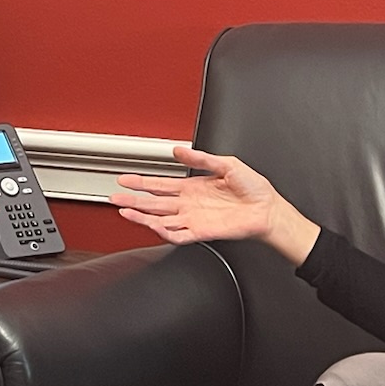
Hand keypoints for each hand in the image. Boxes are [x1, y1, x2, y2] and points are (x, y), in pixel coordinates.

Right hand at [111, 146, 320, 264]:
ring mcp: (193, 219)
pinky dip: (163, 231)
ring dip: (142, 216)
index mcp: (193, 187)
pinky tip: (151, 224)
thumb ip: (201, 158)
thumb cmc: (254, 188)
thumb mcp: (226, 164)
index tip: (125, 178)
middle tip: (115, 196)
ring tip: (125, 210)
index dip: (142, 181)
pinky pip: (177, 235)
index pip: (161, 184)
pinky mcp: (201, 232)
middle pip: (154, 202)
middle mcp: (190, 204)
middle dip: (133, 199)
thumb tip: (179, 150)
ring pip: (160, 219)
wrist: (269, 209)